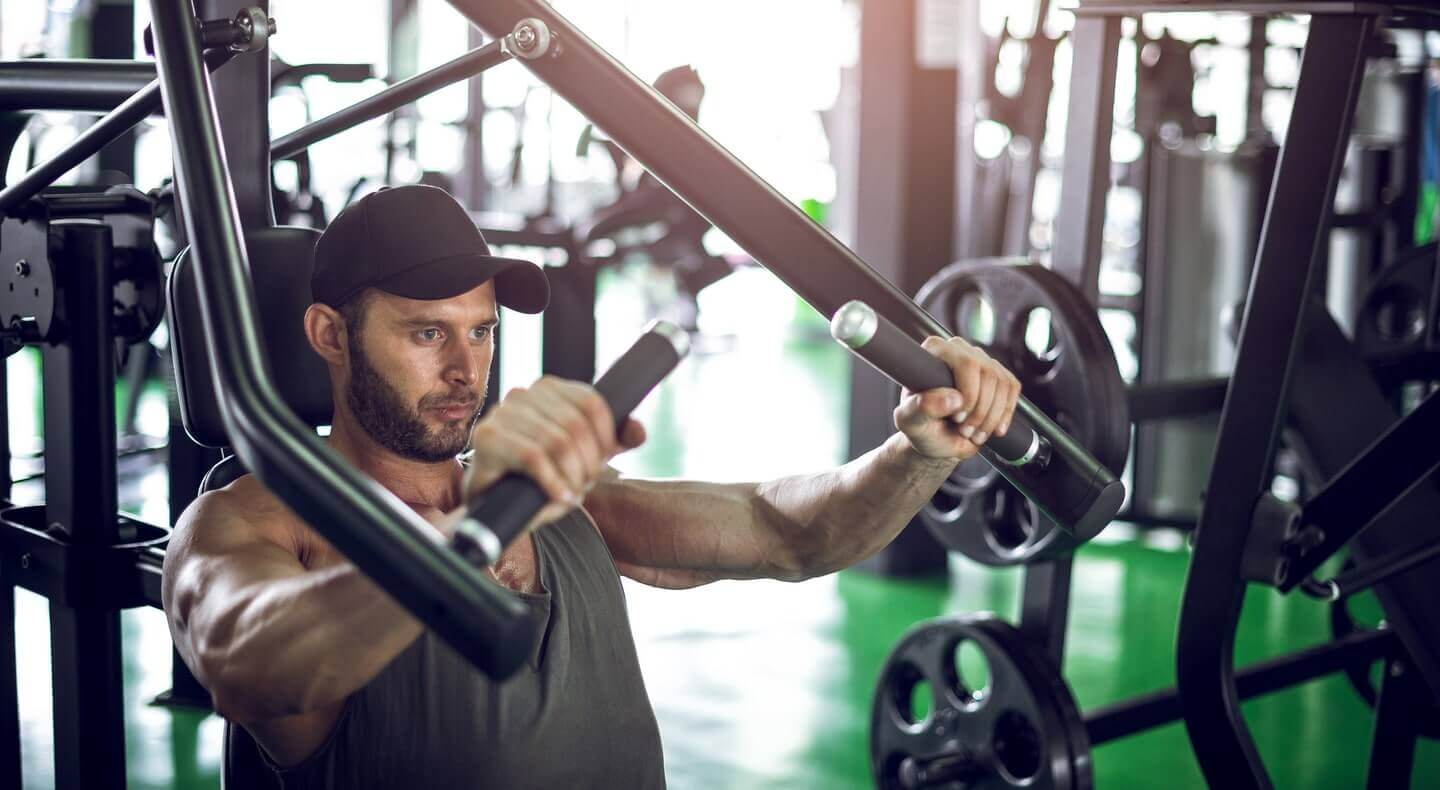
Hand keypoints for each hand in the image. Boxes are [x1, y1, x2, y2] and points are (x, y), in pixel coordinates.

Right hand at [463, 376, 645, 527]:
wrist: (498, 505)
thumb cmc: (542, 477)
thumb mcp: (584, 457)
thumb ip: (615, 441)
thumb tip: (639, 431)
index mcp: (548, 389)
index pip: (591, 402)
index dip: (605, 436)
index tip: (603, 461)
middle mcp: (522, 394)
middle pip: (575, 425)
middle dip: (588, 462)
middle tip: (586, 484)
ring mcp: (501, 413)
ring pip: (556, 442)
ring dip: (572, 476)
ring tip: (572, 493)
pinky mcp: (486, 438)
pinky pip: (532, 457)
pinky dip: (552, 482)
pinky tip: (558, 497)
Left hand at [894, 336, 1020, 459]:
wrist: (936, 439)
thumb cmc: (919, 427)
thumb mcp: (910, 421)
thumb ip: (921, 407)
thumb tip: (952, 399)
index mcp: (934, 351)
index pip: (966, 363)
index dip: (969, 394)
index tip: (956, 418)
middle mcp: (959, 350)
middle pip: (988, 374)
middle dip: (980, 410)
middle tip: (965, 430)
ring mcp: (980, 361)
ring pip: (1002, 384)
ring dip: (992, 416)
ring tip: (974, 433)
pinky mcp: (997, 375)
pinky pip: (1012, 389)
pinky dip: (1005, 414)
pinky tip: (993, 429)